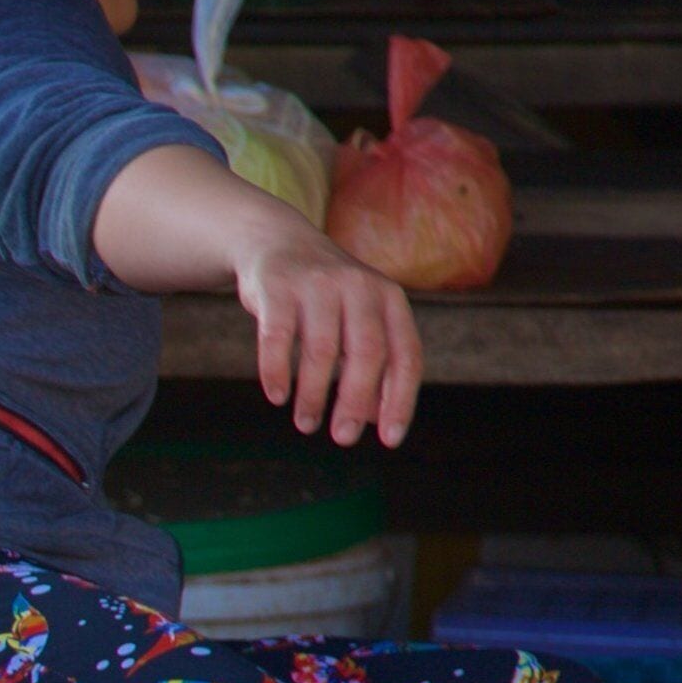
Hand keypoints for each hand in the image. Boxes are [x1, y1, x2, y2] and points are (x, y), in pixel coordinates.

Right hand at [239, 228, 420, 447]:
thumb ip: (371, 364)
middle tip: (342, 438)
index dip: (400, 400)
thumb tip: (376, 419)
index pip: (405, 355)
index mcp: (389, 299)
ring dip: (313, 395)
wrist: (276, 242)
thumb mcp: (357, 321)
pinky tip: (277, 397)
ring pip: (322, 349)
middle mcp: (359, 287)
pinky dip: (276, 371)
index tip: (388, 440)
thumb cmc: (324, 296)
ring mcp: (318, 285)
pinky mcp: (277, 288)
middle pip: (366, 353)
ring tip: (305, 424)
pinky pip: (277, 337)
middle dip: (354, 402)